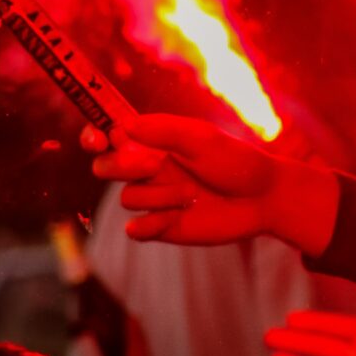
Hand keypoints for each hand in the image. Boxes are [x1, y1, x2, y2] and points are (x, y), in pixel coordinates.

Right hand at [85, 115, 338, 255]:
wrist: (262, 199)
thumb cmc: (235, 162)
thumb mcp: (202, 138)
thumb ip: (164, 131)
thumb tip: (123, 126)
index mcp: (154, 143)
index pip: (110, 136)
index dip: (94, 136)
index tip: (97, 138)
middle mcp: (148, 170)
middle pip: (105, 167)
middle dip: (120, 166)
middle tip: (155, 166)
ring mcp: (154, 200)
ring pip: (127, 198)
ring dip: (158, 196)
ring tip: (192, 194)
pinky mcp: (162, 228)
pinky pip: (136, 229)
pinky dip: (150, 224)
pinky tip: (175, 218)